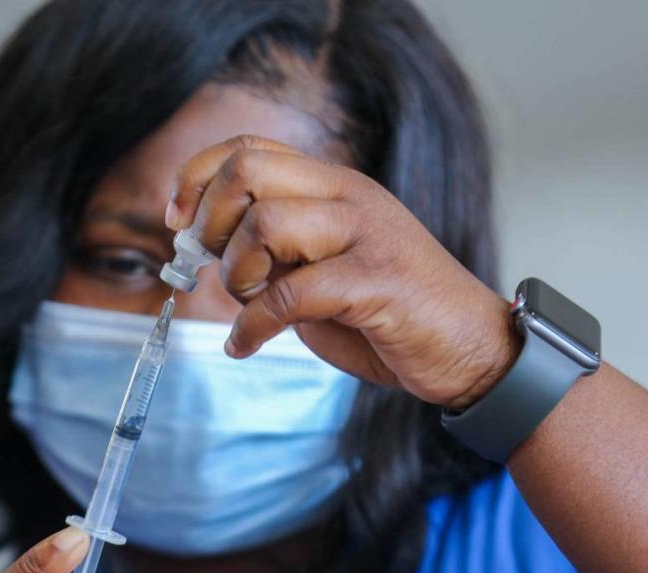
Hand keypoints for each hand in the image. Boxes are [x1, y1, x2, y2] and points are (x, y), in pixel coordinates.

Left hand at [167, 135, 519, 408]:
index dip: (197, 176)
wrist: (470, 350)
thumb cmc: (390, 312)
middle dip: (210, 219)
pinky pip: (288, 296)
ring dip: (237, 274)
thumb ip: (275, 251)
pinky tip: (245, 346)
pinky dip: (252, 327)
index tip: (177, 220)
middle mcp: (348, 196)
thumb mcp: (323, 268)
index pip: (250, 148)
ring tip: (248, 306)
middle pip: (249, 170)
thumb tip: (205, 249)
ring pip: (266, 224)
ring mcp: (365, 234)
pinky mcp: (375, 282)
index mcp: (334, 185)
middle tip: (210, 263)